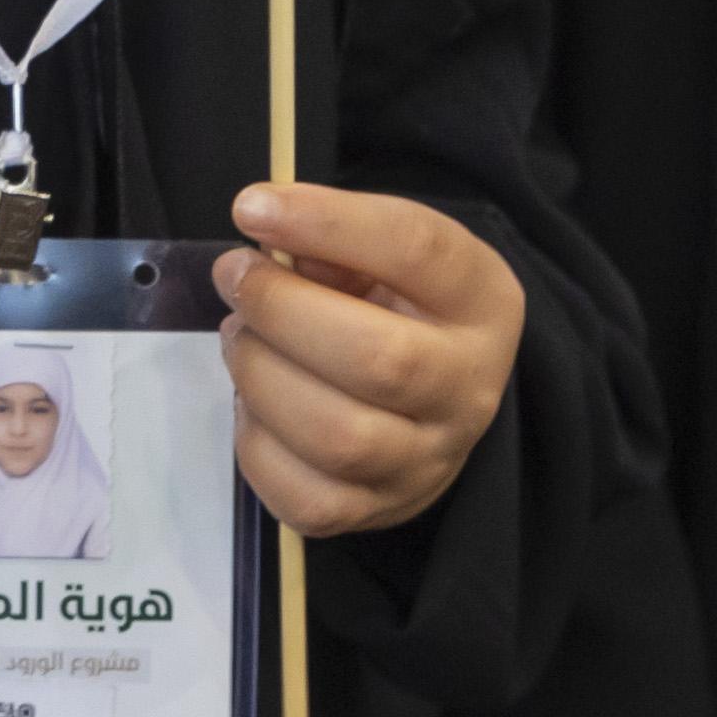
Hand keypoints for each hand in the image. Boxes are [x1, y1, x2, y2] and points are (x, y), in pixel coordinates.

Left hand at [217, 180, 519, 533]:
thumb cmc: (395, 306)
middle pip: (378, 360)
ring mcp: (429, 461)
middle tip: (234, 277)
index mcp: (481, 301)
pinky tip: (254, 405)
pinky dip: (257, 446)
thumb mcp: (384, 252)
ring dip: (260, 375)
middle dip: (280, 310)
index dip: (326, 223)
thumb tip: (265, 232)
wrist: (431, 396)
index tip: (250, 206)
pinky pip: (306, 499)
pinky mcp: (379, 510)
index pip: (418, 250)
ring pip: (338, 438)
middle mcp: (469, 388)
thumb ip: (334, 238)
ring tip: (241, 338)